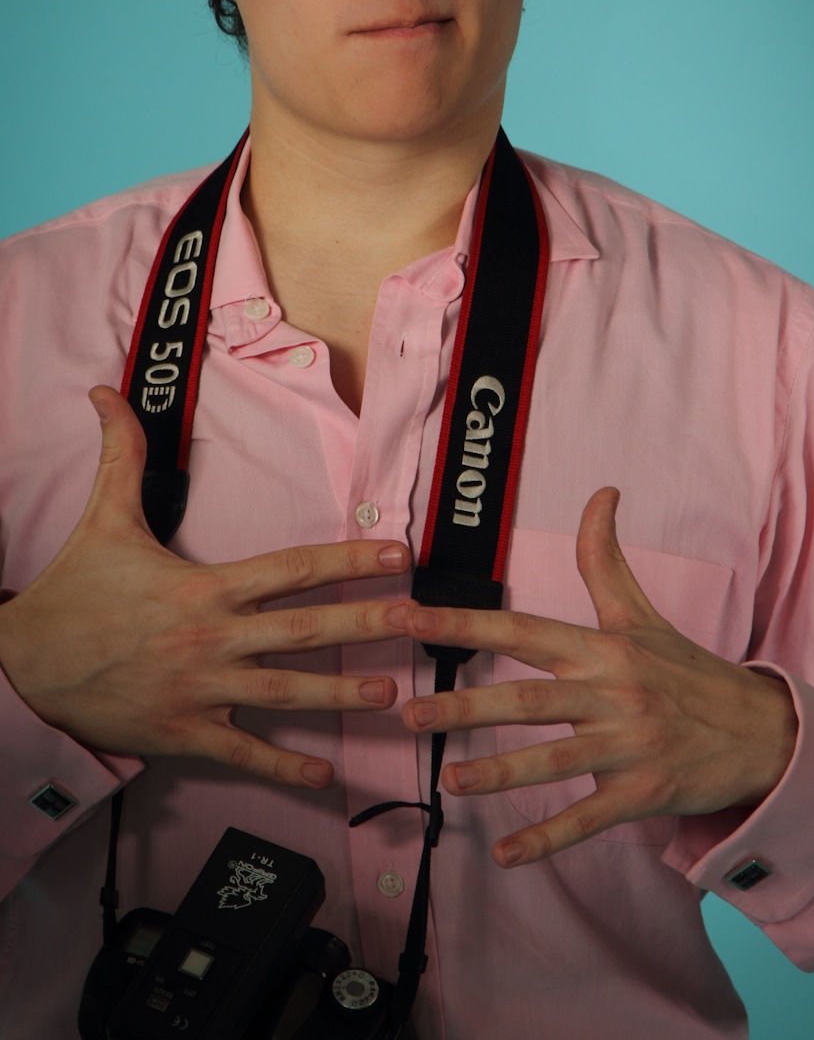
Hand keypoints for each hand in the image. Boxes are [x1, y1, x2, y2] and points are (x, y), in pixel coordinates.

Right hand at [0, 386, 413, 786]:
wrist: (22, 666)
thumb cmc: (73, 591)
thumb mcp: (103, 518)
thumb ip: (120, 455)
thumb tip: (107, 392)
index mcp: (205, 586)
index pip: (291, 568)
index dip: (348, 560)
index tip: (396, 554)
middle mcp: (212, 637)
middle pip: (303, 631)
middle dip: (364, 625)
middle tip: (418, 623)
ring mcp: (201, 689)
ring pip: (283, 694)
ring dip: (339, 697)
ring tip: (392, 696)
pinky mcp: (183, 733)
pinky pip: (241, 753)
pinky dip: (282, 768)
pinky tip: (324, 778)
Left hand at [394, 487, 796, 865]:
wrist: (762, 731)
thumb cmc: (689, 671)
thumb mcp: (643, 614)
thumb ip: (606, 558)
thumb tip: (600, 491)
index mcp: (602, 648)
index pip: (523, 628)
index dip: (464, 622)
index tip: (408, 617)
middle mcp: (613, 692)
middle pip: (528, 697)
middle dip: (465, 705)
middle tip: (409, 712)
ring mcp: (630, 744)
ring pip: (554, 759)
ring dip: (499, 773)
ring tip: (449, 781)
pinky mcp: (646, 793)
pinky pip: (589, 818)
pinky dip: (548, 840)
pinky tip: (504, 856)